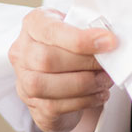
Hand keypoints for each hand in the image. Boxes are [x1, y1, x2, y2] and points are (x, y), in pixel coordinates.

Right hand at [10, 8, 117, 131]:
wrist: (62, 72)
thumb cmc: (72, 46)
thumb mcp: (78, 28)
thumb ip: (88, 30)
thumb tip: (110, 42)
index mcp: (33, 25)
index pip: (51, 30)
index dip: (80, 39)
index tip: (109, 42)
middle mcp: (22, 52)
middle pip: (46, 60)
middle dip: (84, 63)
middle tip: (108, 64)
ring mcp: (23, 81)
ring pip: (45, 85)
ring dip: (84, 84)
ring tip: (105, 80)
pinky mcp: (34, 106)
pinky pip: (54, 106)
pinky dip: (83, 101)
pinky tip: (99, 94)